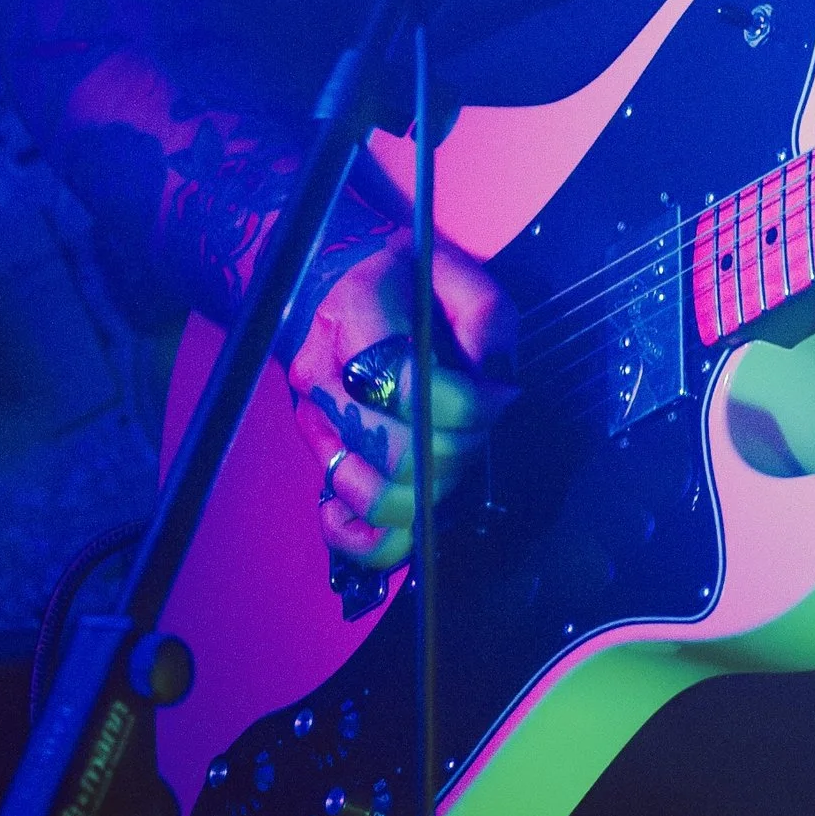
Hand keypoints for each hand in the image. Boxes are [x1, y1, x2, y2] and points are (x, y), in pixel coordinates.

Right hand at [285, 226, 514, 574]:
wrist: (348, 285)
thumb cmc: (410, 281)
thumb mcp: (458, 274)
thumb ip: (486, 319)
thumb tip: (498, 389)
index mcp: (355, 312)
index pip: (402, 382)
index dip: (463, 406)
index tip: (500, 397)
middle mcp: (324, 373)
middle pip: (391, 448)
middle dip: (456, 451)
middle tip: (480, 431)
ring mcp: (314, 423)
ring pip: (370, 492)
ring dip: (430, 492)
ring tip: (453, 458)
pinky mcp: (321, 460)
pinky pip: (342, 527)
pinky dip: (380, 541)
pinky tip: (414, 517)